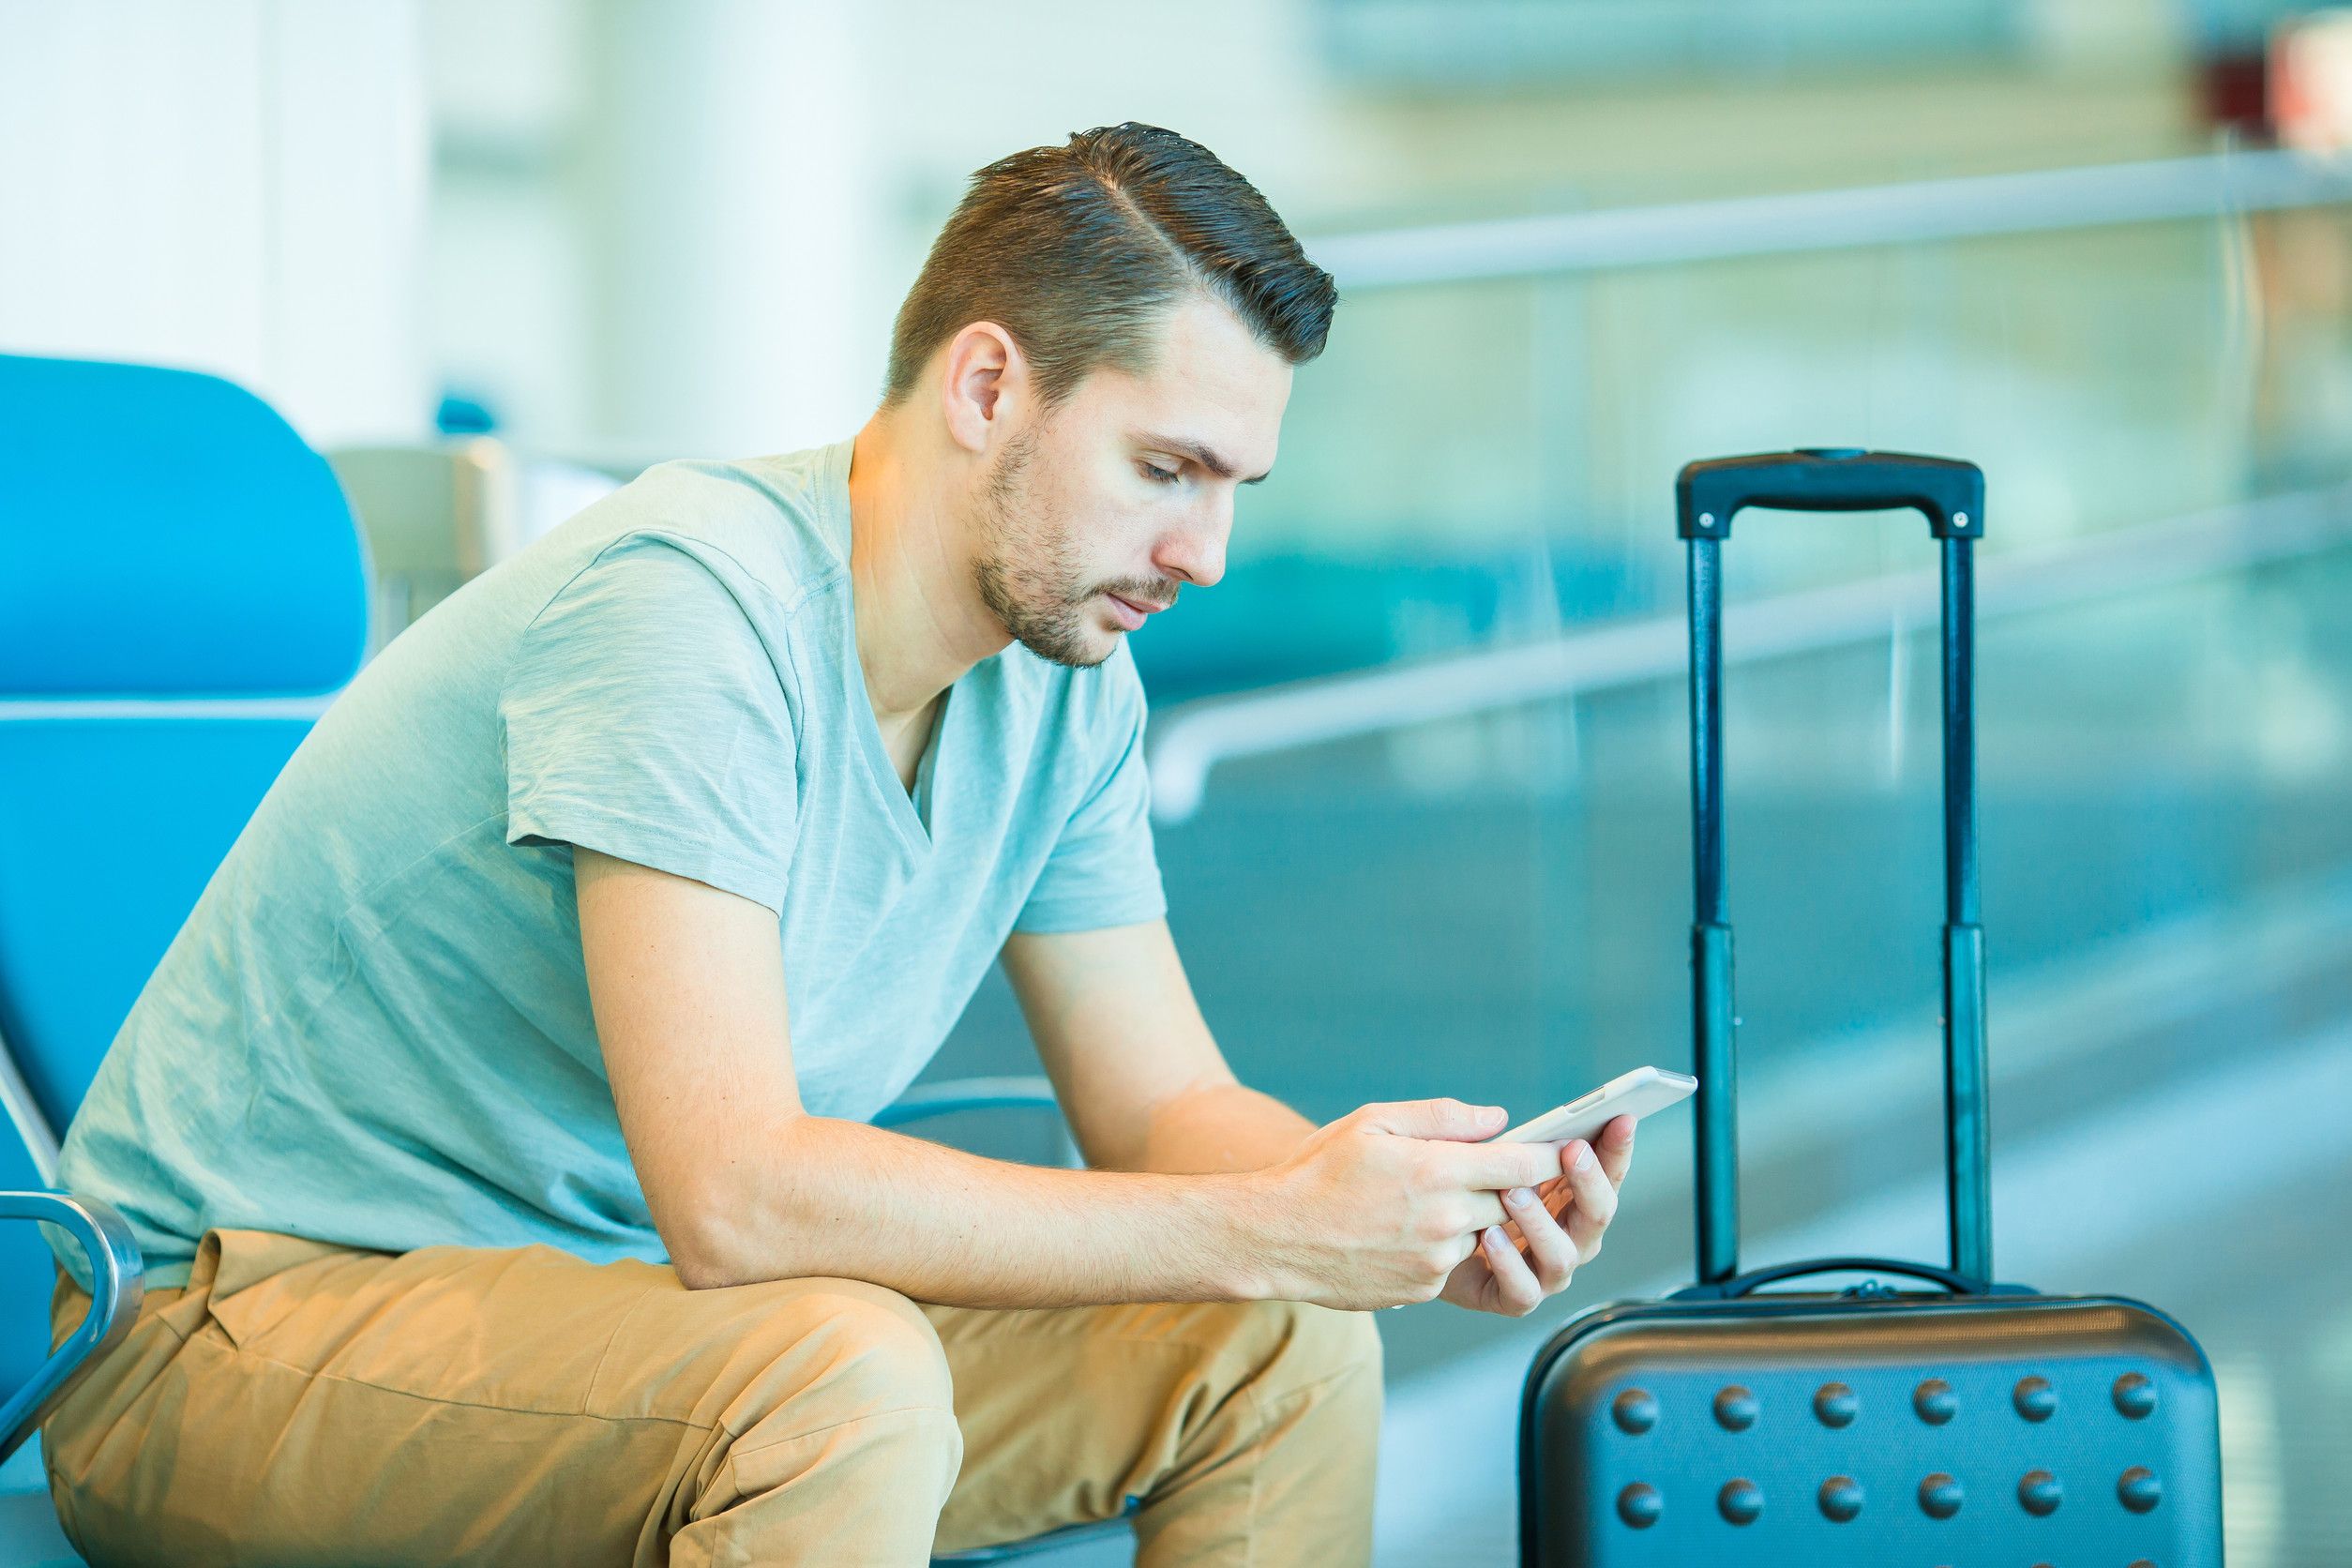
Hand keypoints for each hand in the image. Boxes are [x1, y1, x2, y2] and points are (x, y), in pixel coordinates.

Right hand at [1246, 1098, 1573, 1310]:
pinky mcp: (1423, 1289)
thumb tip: (1499, 1119)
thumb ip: (1443, 1117)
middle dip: (1509, 1185)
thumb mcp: (1374, 1122)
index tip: (1561, 1145)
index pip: (1523, 1163)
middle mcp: (1446, 1220)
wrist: (1273, 1237)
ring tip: (1422, 1198)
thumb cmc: (1318, 1171)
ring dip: (1470, 1217)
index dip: (1548, 1154)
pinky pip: (1452, 1261)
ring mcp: (1436, 1260)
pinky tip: (1401, 1228)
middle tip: (1492, 1166)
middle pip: (1512, 1201)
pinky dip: (1440, 1244)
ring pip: (1482, 1233)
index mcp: (1438, 1171)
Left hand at [1438, 1114, 1635, 1317]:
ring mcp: (1544, 1272)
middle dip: (1590, 1181)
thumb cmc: (1461, 1195)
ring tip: (1512, 1193)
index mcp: (1570, 1200)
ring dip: (1540, 1222)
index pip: (1607, 1176)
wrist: (1424, 1241)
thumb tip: (1510, 1117)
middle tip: (1573, 1151)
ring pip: (1562, 1255)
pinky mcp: (1513, 1298)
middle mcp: (1568, 1239)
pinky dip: (1509, 1263)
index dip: (1617, 1149)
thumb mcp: (1483, 1161)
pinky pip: (1522, 1290)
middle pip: (1597, 1216)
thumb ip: (1505, 1143)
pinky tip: (1489, 1234)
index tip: (1622, 1119)